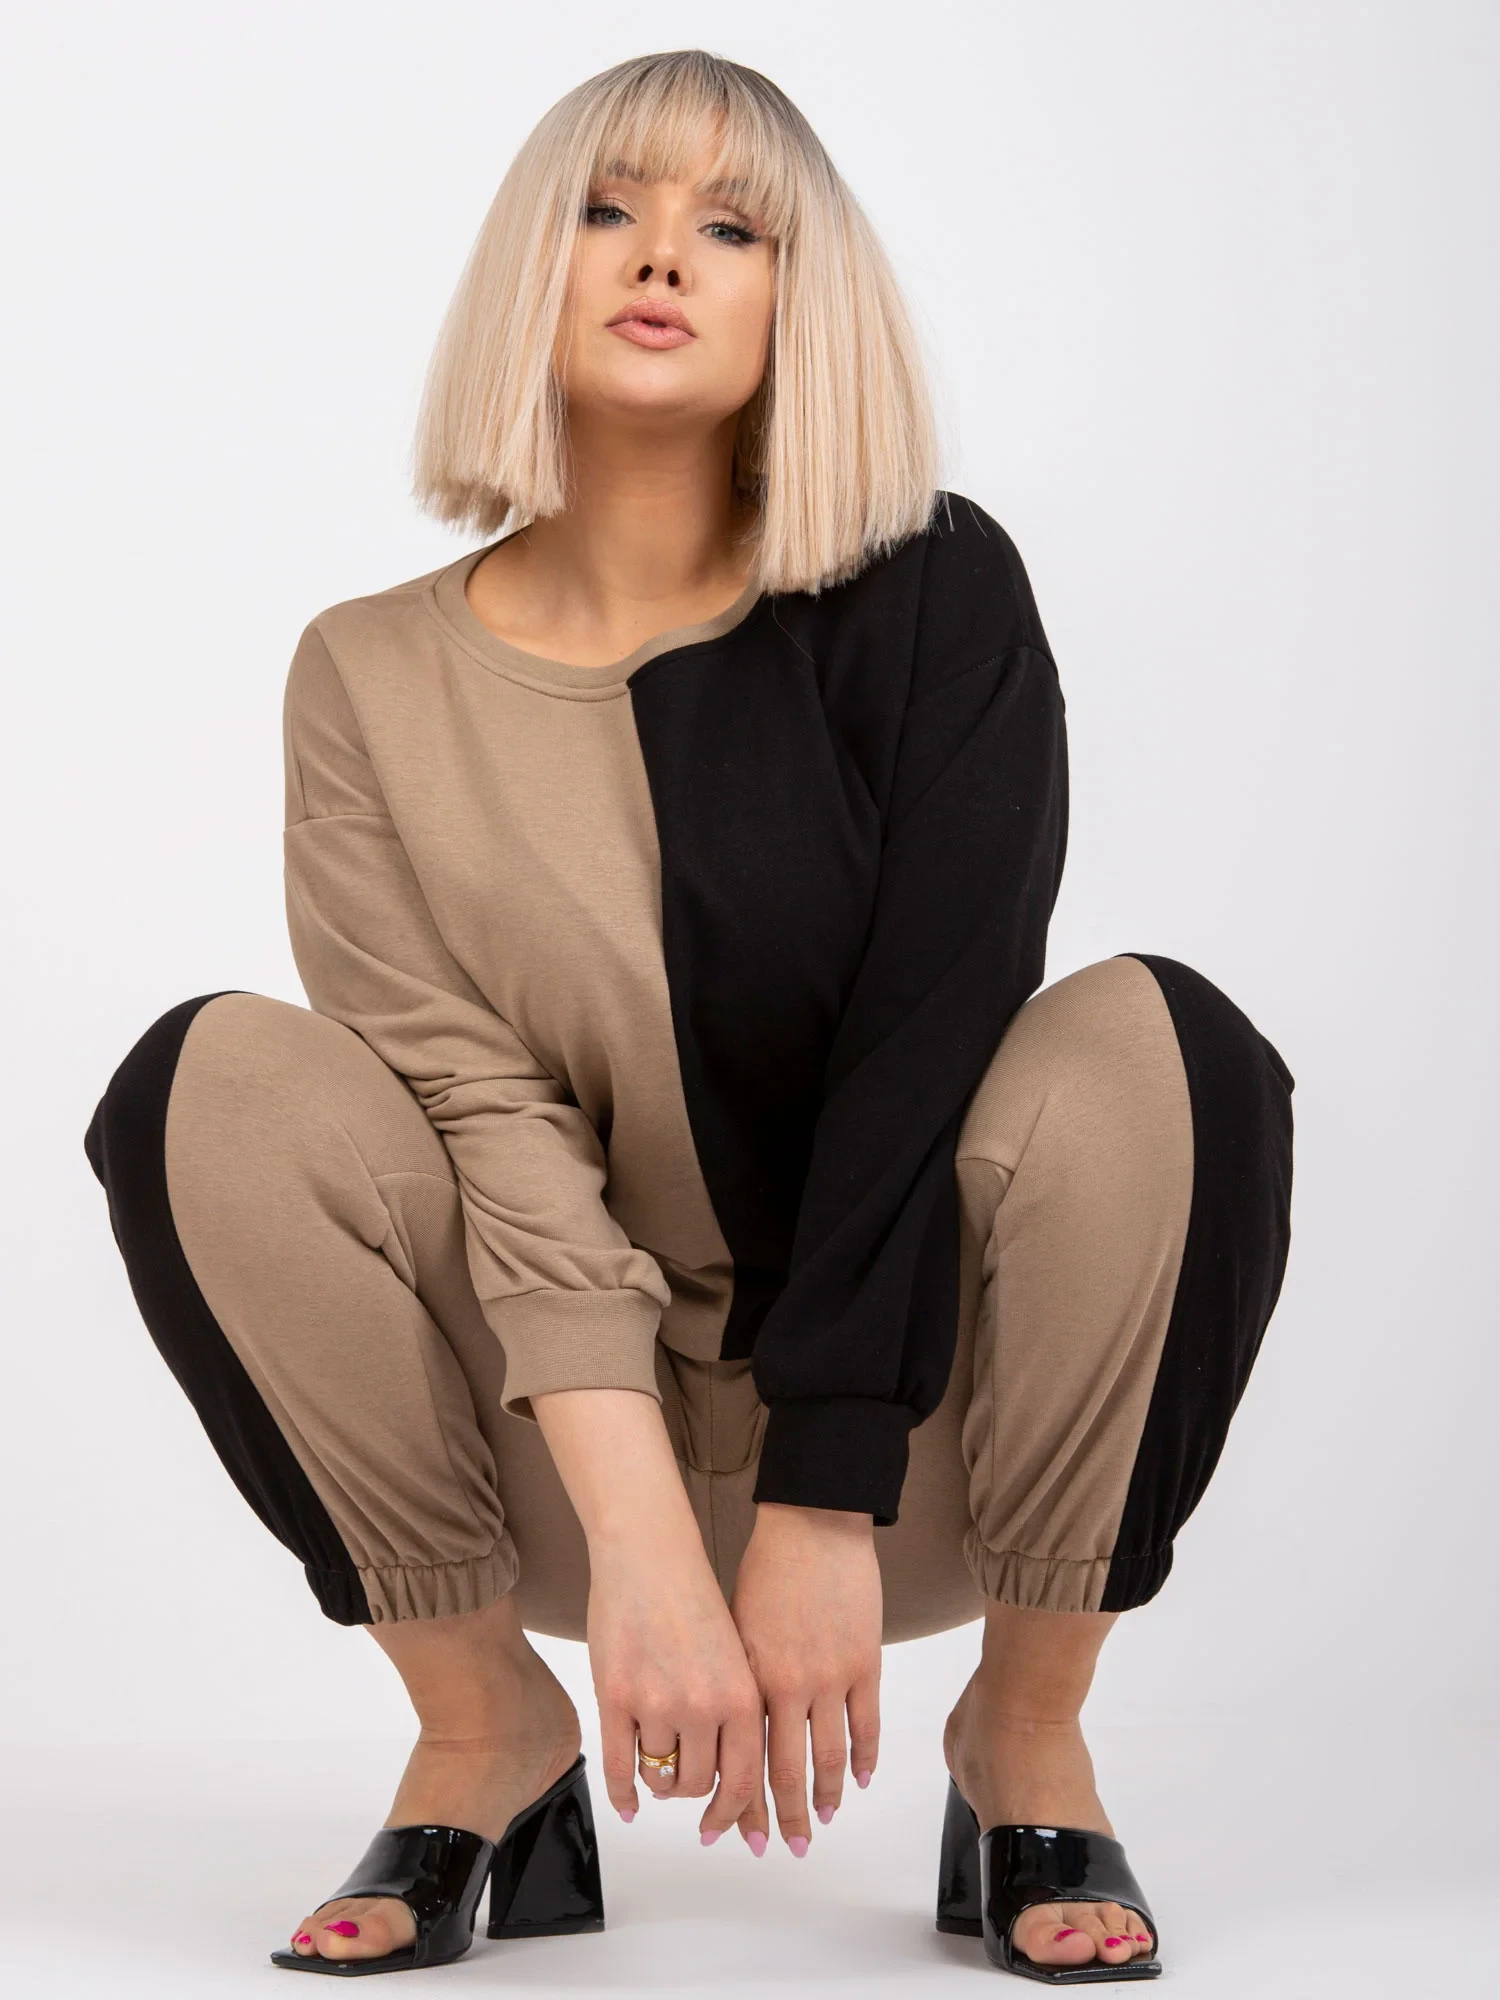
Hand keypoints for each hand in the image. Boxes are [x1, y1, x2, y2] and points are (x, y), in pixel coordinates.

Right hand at [586, 1537, 768, 1845]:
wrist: (649, 1552)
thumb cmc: (692, 1598)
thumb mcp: (734, 1657)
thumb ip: (734, 1714)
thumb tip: (726, 1778)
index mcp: (742, 1696)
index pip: (744, 1781)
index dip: (734, 1815)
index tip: (723, 1831)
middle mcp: (703, 1706)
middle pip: (698, 1784)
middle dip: (689, 1792)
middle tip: (681, 1785)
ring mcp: (656, 1702)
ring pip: (658, 1775)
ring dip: (657, 1780)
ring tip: (656, 1766)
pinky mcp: (614, 1696)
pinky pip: (618, 1765)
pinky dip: (623, 1792)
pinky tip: (628, 1802)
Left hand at [729, 1501, 881, 1850]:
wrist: (813, 1527)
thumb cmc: (767, 1569)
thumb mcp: (735, 1627)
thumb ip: (738, 1681)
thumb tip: (731, 1731)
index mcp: (752, 1679)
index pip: (745, 1760)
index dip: (740, 1802)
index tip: (733, 1832)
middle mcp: (791, 1688)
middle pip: (787, 1772)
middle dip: (784, 1817)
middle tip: (785, 1847)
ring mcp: (833, 1679)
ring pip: (831, 1758)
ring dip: (826, 1798)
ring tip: (821, 1823)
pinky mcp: (866, 1664)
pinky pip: (867, 1725)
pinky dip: (865, 1759)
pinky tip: (860, 1781)